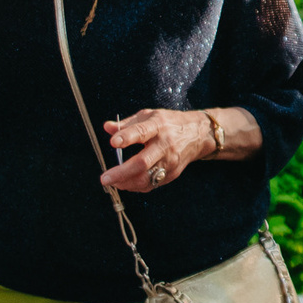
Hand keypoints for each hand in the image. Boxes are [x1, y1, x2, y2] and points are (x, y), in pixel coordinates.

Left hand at [99, 107, 215, 193]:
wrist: (198, 134)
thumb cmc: (168, 123)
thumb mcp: (149, 116)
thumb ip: (127, 124)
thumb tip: (107, 127)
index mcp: (158, 125)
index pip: (142, 131)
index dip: (127, 137)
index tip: (113, 143)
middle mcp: (165, 144)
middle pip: (142, 162)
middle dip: (122, 172)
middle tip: (104, 178)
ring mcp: (170, 161)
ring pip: (146, 178)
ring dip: (127, 183)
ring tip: (112, 182)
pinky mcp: (172, 173)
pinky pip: (152, 184)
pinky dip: (136, 186)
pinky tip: (125, 183)